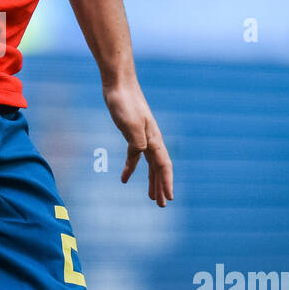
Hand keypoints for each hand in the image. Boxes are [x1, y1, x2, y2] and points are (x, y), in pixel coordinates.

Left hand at [104, 78, 173, 205]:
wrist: (119, 84)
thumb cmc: (125, 103)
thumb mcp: (130, 125)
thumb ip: (137, 143)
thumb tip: (140, 156)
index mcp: (154, 139)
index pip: (163, 166)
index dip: (167, 183)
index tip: (169, 199)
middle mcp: (152, 140)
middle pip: (159, 168)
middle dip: (161, 187)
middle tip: (162, 205)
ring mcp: (142, 137)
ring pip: (150, 164)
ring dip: (152, 181)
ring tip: (152, 197)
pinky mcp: (132, 133)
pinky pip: (136, 156)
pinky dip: (132, 168)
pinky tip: (125, 178)